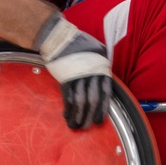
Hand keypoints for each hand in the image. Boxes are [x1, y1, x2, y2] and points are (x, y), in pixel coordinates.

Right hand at [34, 12, 111, 129]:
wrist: (60, 38)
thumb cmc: (80, 44)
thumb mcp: (98, 51)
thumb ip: (101, 66)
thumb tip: (103, 81)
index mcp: (102, 68)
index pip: (105, 93)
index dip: (102, 108)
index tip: (99, 120)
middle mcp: (91, 74)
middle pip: (93, 100)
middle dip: (90, 115)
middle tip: (87, 126)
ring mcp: (77, 77)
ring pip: (80, 101)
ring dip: (78, 115)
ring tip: (75, 125)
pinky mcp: (65, 79)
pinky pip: (68, 97)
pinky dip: (68, 108)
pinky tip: (67, 116)